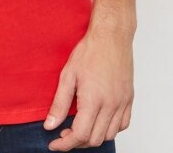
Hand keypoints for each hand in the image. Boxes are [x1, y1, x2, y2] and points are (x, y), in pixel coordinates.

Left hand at [43, 27, 133, 149]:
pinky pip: (123, 124)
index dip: (65, 144)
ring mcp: (122, 103)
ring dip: (93, 137)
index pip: (79, 134)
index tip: (54, 144)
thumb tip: (49, 125)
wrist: (111, 36)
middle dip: (76, 142)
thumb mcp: (67, 75)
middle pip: (94, 139)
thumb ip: (59, 103)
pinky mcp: (129, 99)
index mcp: (93, 100)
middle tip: (63, 134)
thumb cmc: (89, 51)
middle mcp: (110, 105)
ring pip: (109, 135)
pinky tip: (98, 121)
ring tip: (79, 127)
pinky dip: (110, 129)